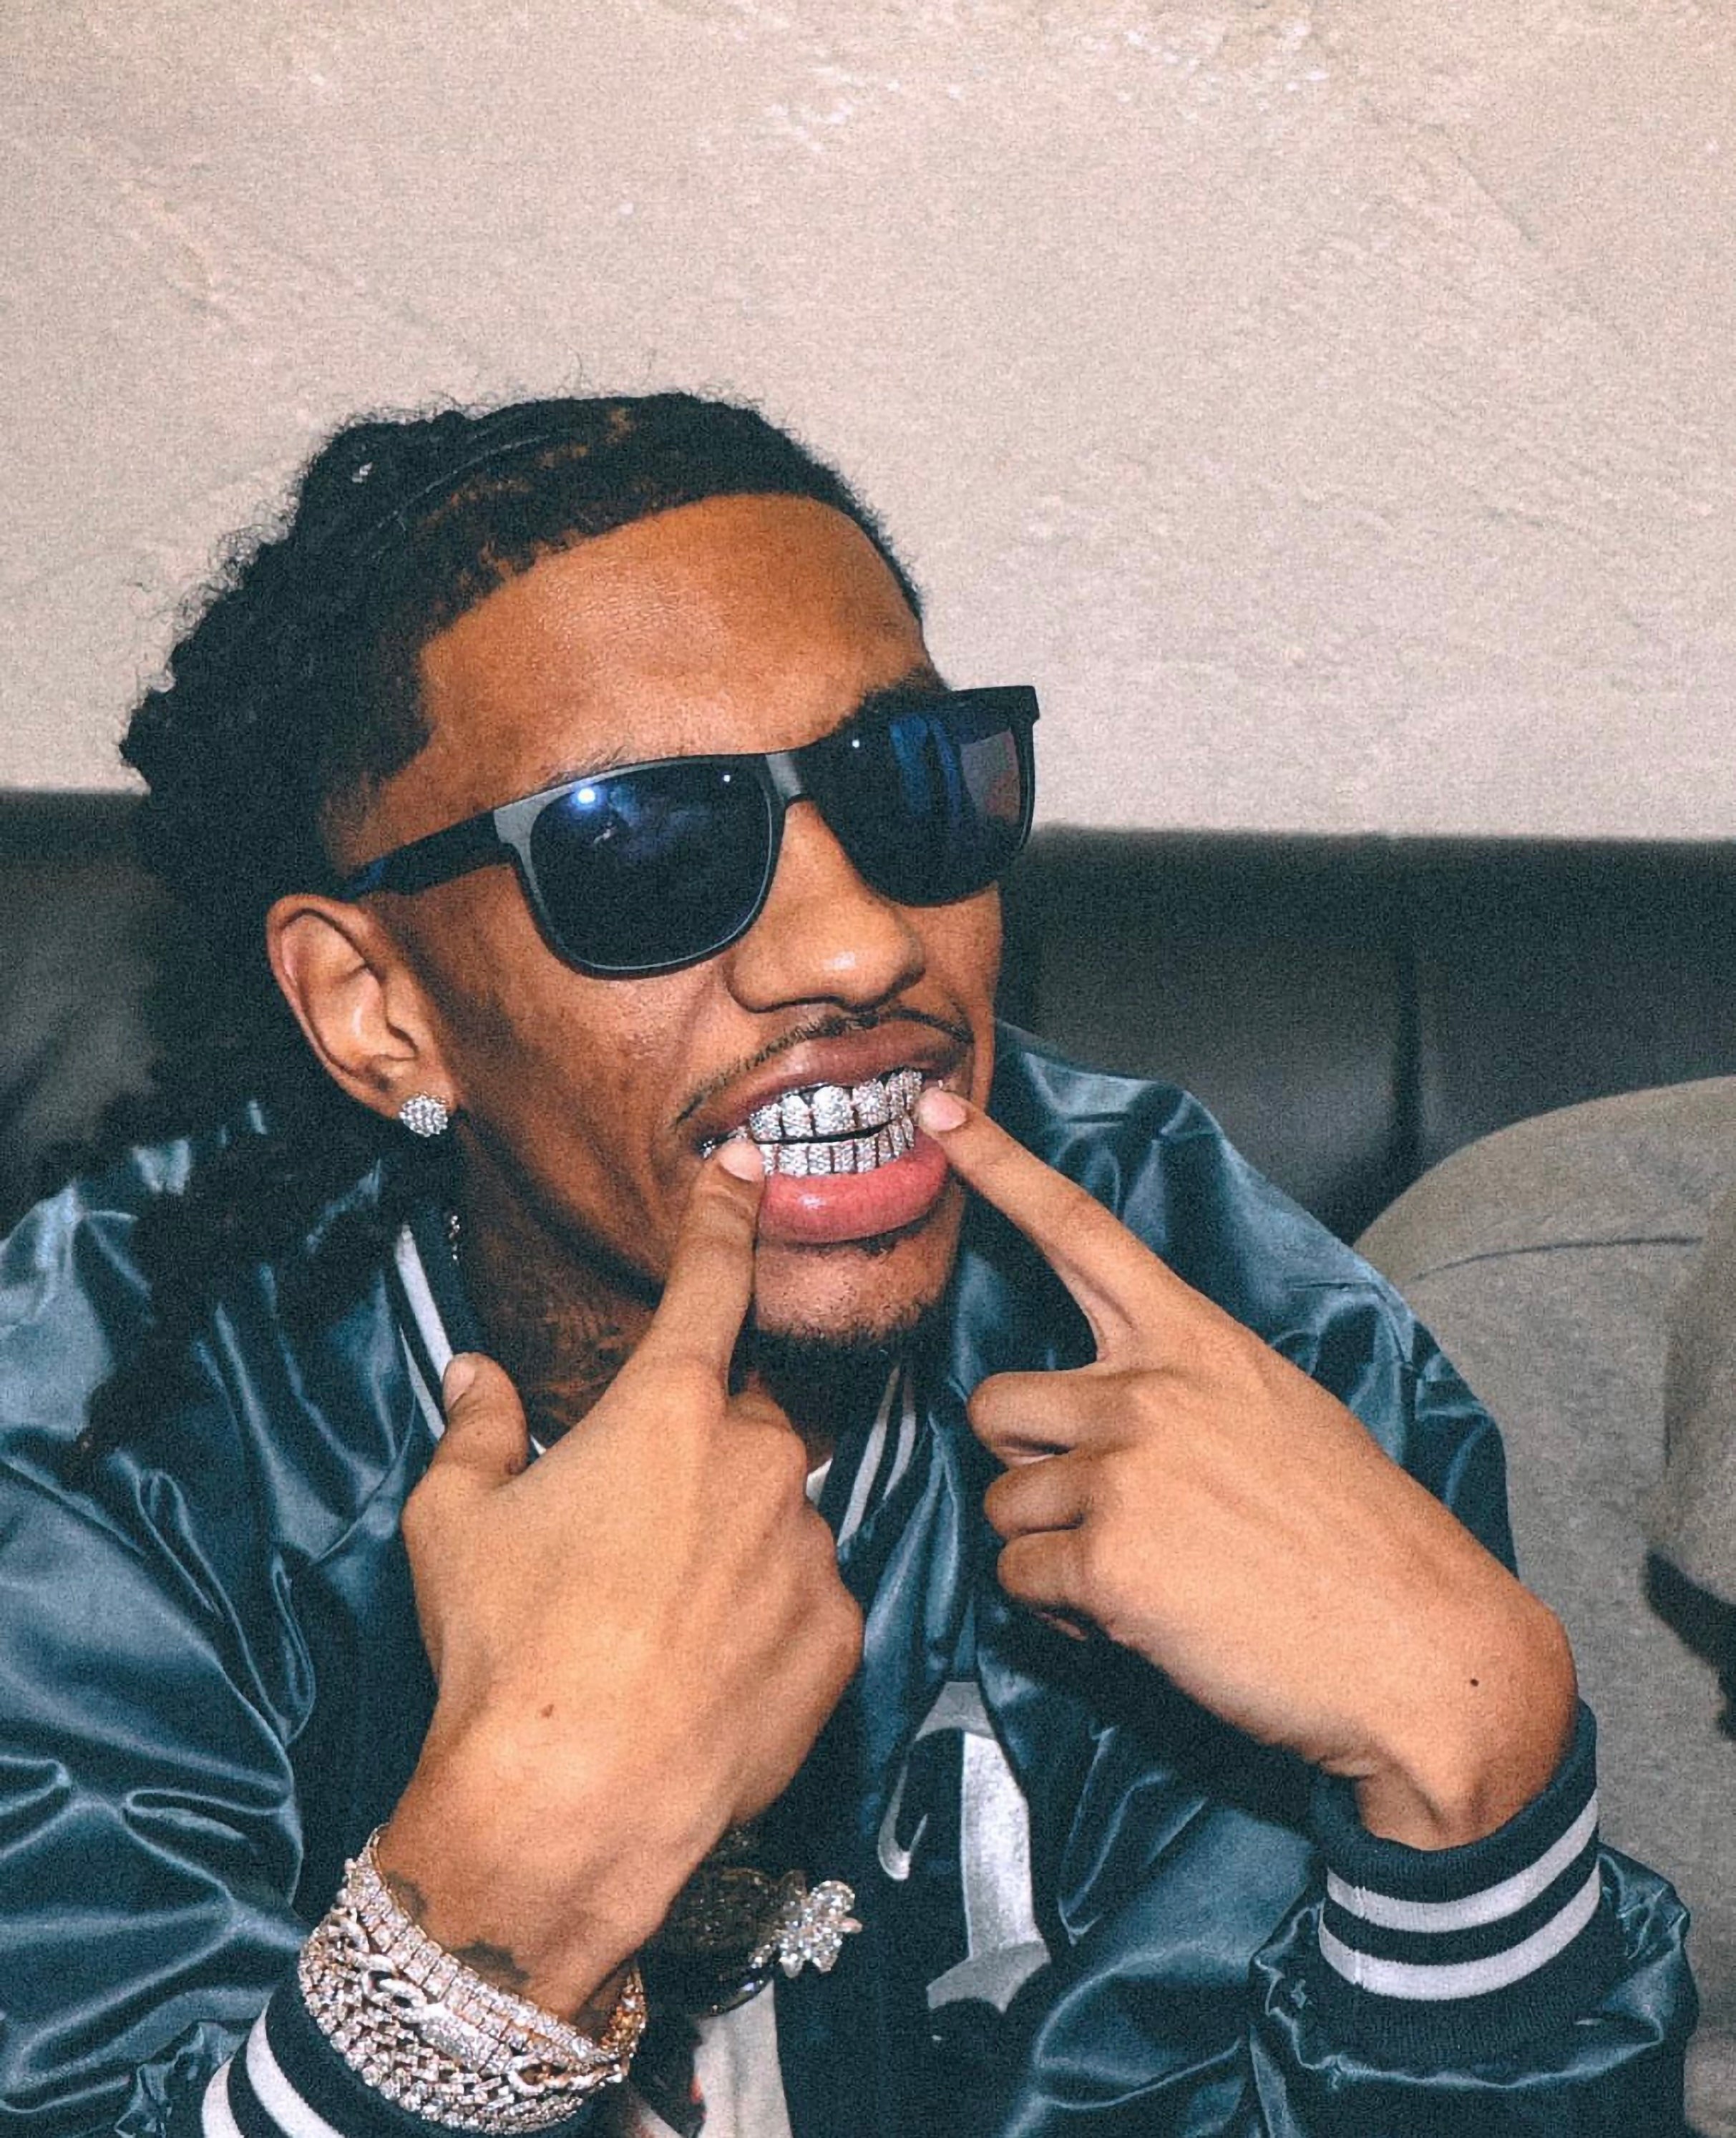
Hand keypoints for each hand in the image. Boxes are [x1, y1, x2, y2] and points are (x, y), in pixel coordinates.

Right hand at [376, 1150, 862, 2016]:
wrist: (574, 1807)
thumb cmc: (507, 1653)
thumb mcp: (453, 1525)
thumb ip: (475, 1431)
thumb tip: (476, 1376)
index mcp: (666, 1412)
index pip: (709, 1284)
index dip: (725, 1221)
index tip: (747, 1177)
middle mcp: (757, 1461)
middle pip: (741, 1421)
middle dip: (700, 1452)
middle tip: (634, 1530)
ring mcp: (809, 1547)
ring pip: (777, 1514)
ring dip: (733, 1541)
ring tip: (659, 1624)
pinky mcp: (841, 1634)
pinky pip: (807, 1597)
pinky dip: (767, 1616)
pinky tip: (707, 1672)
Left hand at [917, 1090, 1575, 1849]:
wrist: (1423, 1648)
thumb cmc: (1362, 1541)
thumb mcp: (1283, 1414)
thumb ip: (1186, 1391)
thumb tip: (1112, 1414)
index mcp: (1197, 1342)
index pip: (1080, 1228)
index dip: (999, 1166)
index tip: (939, 1114)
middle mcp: (1148, 1391)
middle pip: (994, 1401)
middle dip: (1023, 1461)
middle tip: (1095, 1505)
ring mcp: (1123, 1473)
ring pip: (1003, 1503)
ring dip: (1049, 1548)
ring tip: (1142, 1575)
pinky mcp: (1106, 1563)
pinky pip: (1022, 1581)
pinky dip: (1064, 1614)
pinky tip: (1140, 1621)